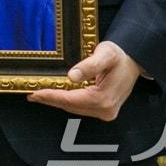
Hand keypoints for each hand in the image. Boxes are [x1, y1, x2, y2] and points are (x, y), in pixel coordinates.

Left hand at [28, 40, 142, 120]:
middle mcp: (106, 109)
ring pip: (75, 109)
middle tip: (32, 95)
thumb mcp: (105, 54)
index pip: (71, 100)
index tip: (35, 93)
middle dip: (51, 100)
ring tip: (40, 94)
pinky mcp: (104, 110)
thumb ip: (89, 65)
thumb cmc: (119, 56)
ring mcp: (106, 112)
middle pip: (71, 107)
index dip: (52, 97)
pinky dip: (67, 102)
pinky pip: (80, 107)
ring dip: (57, 102)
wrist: (133, 61)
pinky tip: (57, 96)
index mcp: (105, 98)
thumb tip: (72, 76)